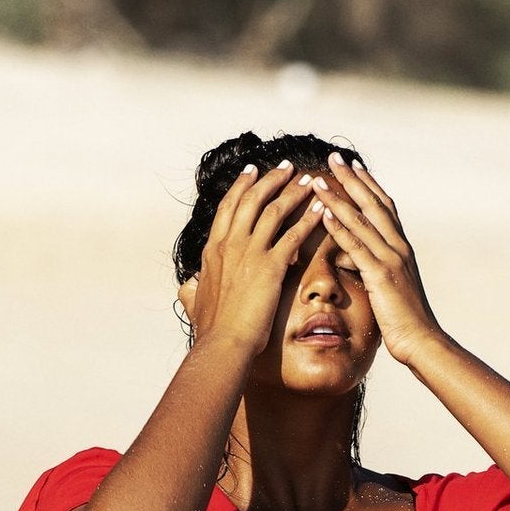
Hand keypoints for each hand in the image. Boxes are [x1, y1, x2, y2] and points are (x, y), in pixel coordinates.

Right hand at [179, 162, 321, 356]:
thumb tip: (187, 286)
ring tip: (310, 182)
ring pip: (275, 210)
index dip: (241, 186)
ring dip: (294, 192)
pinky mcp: (270, 266)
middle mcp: (230, 244)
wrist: (222, 343)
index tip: (252, 171)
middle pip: (252, 199)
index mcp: (213, 250)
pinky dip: (309, 219)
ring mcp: (250, 253)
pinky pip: (294, 235)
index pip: (228, 207)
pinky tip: (322, 210)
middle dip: (271, 179)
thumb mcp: (194, 303)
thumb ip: (192, 290)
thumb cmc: (211, 329)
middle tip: (287, 167)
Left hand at [313, 155, 443, 368]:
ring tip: (319, 179)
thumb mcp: (390, 289)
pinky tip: (323, 213)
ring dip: (339, 197)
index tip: (353, 167)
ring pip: (362, 220)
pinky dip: (339, 227)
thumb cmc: (406, 321)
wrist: (422, 341)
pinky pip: (356, 246)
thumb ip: (374, 268)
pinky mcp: (381, 275)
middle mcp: (399, 246)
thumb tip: (354, 260)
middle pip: (374, 203)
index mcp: (402, 248)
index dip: (368, 185)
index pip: (385, 207)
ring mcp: (391, 259)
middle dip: (353, 179)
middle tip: (335, 158)